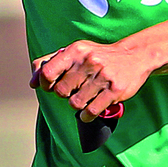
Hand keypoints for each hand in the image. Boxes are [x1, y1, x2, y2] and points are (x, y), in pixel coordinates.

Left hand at [30, 39, 153, 118]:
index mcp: (76, 51)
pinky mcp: (114, 91)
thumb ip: (51, 63)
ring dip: (76, 105)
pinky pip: (91, 111)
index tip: (51, 86)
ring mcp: (102, 77)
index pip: (48, 72)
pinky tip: (89, 111)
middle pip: (61, 91)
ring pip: (75, 103)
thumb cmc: (99, 56)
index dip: (45, 84)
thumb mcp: (76, 52)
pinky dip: (87, 116)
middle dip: (64, 95)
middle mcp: (88, 62)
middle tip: (73, 91)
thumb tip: (32, 82)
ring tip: (84, 99)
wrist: (135, 56)